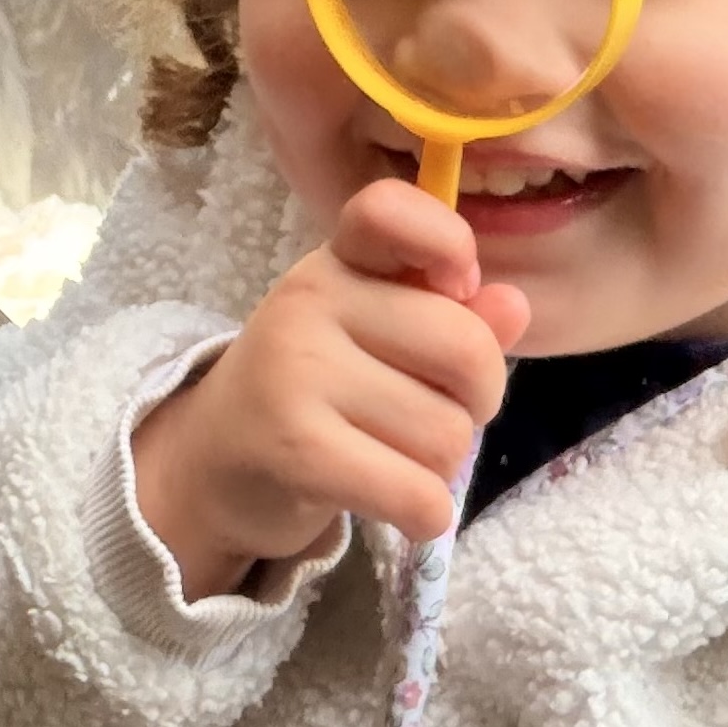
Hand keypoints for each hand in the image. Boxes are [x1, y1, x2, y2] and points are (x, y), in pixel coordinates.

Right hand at [128, 178, 529, 599]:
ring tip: (391, 459)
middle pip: (466, 351)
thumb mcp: (378, 339)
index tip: (455, 286)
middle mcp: (310, 300)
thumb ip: (454, 318)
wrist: (214, 463)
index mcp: (339, 262)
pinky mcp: (296, 449)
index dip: (447, 242)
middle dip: (476, 401)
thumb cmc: (317, 393)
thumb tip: (513, 305)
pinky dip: (426, 516)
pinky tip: (401, 509)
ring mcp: (296, 372)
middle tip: (431, 413)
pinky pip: (418, 494)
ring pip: (448, 435)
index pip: (390, 210)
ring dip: (440, 468)